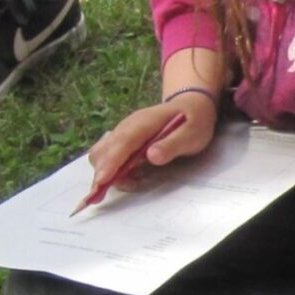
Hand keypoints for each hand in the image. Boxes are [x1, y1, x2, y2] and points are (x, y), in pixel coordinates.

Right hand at [86, 96, 216, 195]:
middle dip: (103, 174)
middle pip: (104, 150)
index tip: (101, 182)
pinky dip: (112, 168)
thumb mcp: (191, 134)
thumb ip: (172, 145)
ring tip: (134, 182)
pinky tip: (132, 175)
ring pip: (102, 153)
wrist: (190, 104)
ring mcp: (123, 131)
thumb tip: (151, 156)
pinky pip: (109, 154)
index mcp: (143, 124)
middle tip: (121, 190)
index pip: (121, 144)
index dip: (110, 164)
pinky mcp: (123, 138)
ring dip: (108, 172)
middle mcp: (127, 126)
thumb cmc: (193, 121)